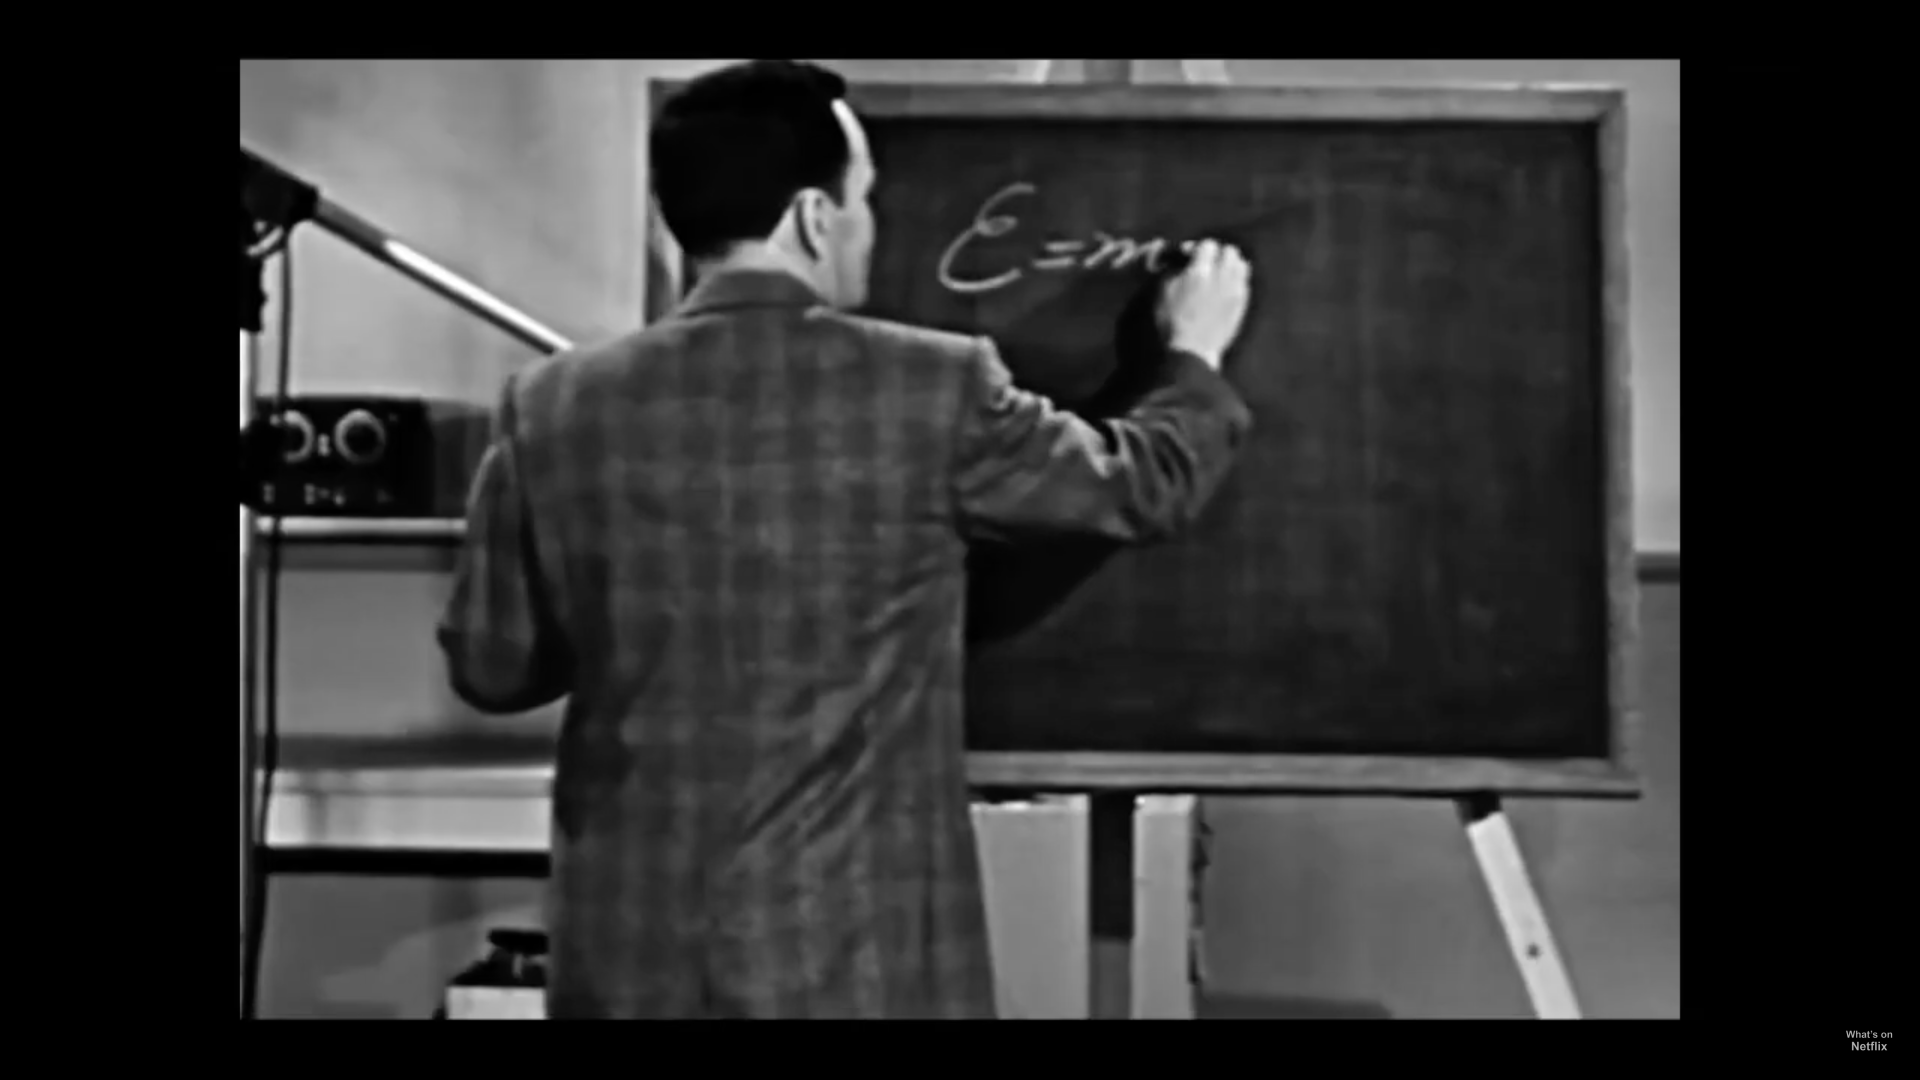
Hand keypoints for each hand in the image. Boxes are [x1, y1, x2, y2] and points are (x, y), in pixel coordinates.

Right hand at [1158, 239, 1250, 370]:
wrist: (1190, 353)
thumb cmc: (1170, 323)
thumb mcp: (1162, 291)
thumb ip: (1174, 269)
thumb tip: (1182, 260)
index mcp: (1200, 271)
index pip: (1207, 245)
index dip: (1196, 248)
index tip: (1187, 257)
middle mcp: (1222, 277)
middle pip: (1229, 251)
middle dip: (1217, 254)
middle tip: (1205, 264)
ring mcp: (1235, 291)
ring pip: (1242, 265)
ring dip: (1230, 265)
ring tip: (1218, 275)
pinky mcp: (1241, 305)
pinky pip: (1245, 283)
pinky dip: (1237, 281)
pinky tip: (1225, 289)